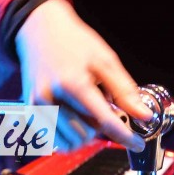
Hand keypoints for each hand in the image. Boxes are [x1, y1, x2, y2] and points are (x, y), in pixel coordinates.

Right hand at [15, 0, 151, 151]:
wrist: (41, 31)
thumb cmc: (74, 42)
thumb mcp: (105, 59)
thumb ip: (124, 90)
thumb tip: (143, 114)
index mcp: (73, 83)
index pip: (103, 120)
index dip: (124, 135)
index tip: (137, 143)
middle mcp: (51, 98)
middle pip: (87, 133)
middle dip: (103, 126)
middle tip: (107, 106)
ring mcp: (38, 107)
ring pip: (71, 141)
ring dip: (86, 132)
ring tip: (89, 107)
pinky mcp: (31, 112)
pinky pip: (55, 139)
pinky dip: (70, 134)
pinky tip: (76, 114)